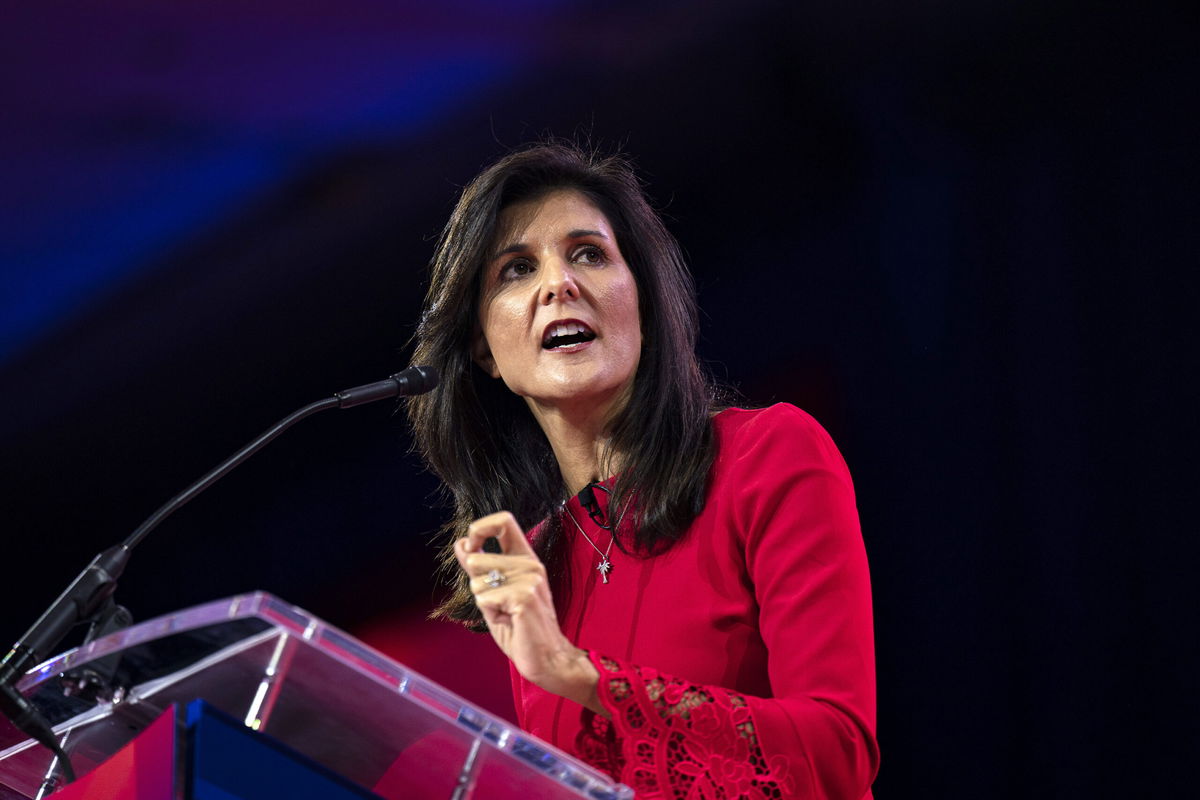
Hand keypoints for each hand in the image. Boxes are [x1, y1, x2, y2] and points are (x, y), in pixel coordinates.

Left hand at [454, 511, 602, 713]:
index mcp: (525, 559)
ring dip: (484, 603)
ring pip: (478, 581)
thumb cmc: (520, 628)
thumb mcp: (495, 593)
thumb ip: (479, 567)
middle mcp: (530, 564)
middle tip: (498, 604)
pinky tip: (510, 622)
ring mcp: (530, 580)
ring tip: (505, 614)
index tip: (471, 545)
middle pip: (478, 557)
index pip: (504, 520)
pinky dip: (490, 615)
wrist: (547, 658)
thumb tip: (461, 543)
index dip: (480, 527)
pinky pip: (485, 600)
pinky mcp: (524, 597)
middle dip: (475, 584)